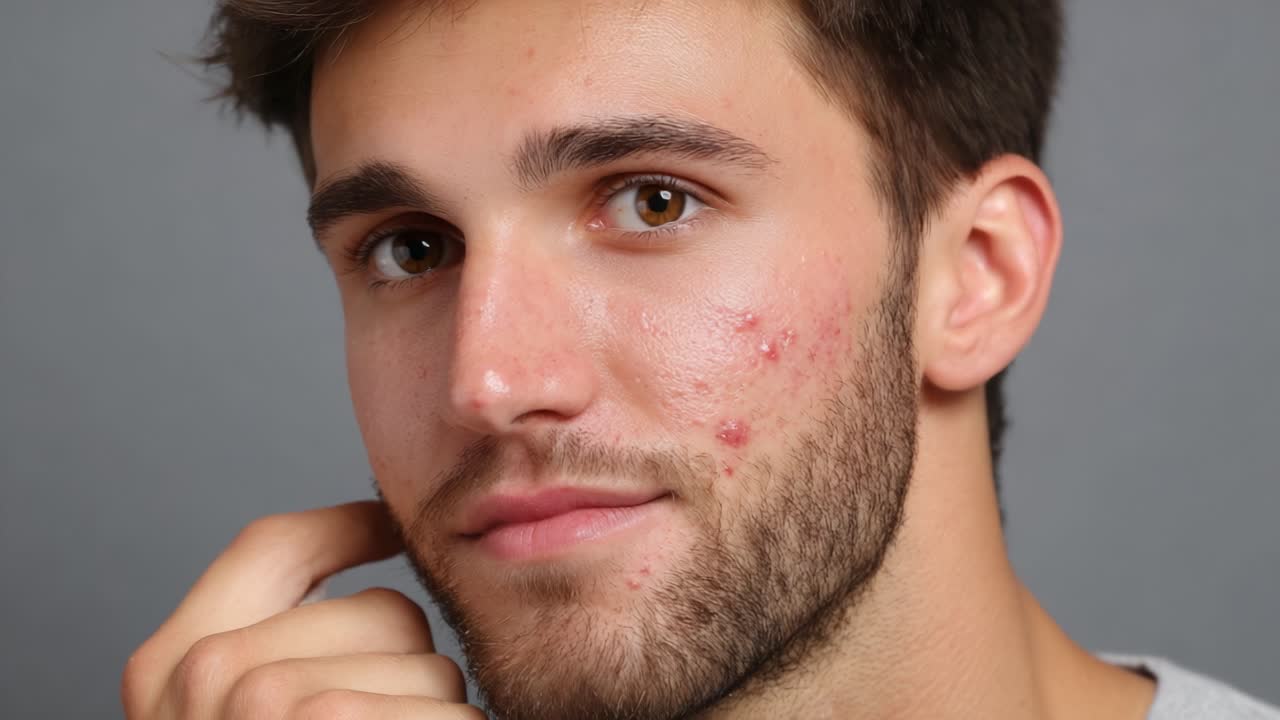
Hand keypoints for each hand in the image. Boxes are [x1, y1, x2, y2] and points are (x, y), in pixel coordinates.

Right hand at [122, 501, 484, 718]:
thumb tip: (376, 528)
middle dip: (409, 668)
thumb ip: (271, 646)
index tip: (393, 522)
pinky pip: (456, 715)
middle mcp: (209, 679)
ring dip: (436, 719)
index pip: (275, 546)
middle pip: (389, 611)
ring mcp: (273, 710)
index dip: (350, 526)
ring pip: (435, 669)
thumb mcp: (216, 713)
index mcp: (168, 666)